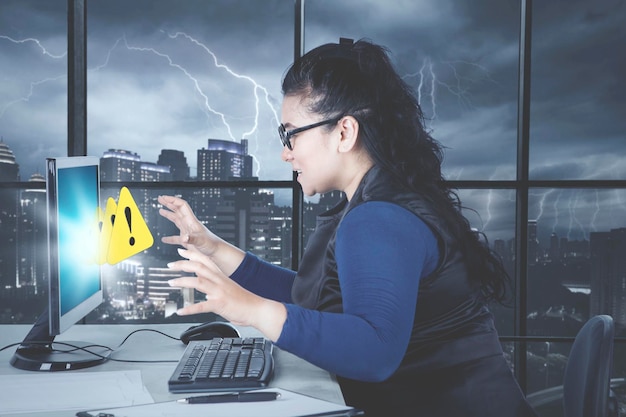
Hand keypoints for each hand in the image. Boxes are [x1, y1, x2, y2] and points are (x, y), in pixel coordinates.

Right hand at [158, 195, 220, 256]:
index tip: (164, 197)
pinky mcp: (187, 240)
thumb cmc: (212, 245)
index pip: (182, 206)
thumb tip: (184, 237)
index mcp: (192, 221)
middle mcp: (189, 224)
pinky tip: (164, 239)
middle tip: (160, 198)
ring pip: (176, 220)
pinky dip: (169, 238)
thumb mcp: (201, 241)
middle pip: (178, 210)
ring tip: (161, 210)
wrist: (217, 252)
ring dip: (168, 214)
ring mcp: (188, 231)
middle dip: (169, 203)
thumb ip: (192, 239)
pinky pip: (175, 237)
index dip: (173, 200)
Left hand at [167, 248, 285, 340]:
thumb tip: (203, 286)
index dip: (192, 254)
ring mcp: (219, 292)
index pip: (205, 260)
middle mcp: (220, 281)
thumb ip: (215, 284)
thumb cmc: (244, 300)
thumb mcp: (228, 288)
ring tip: (170, 282)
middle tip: (170, 264)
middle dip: (183, 264)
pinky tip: (180, 311)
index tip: (181, 251)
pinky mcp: (219, 305)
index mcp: (221, 277)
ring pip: (198, 282)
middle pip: (199, 267)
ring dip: (182, 281)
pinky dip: (189, 309)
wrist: (257, 309)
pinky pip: (201, 306)